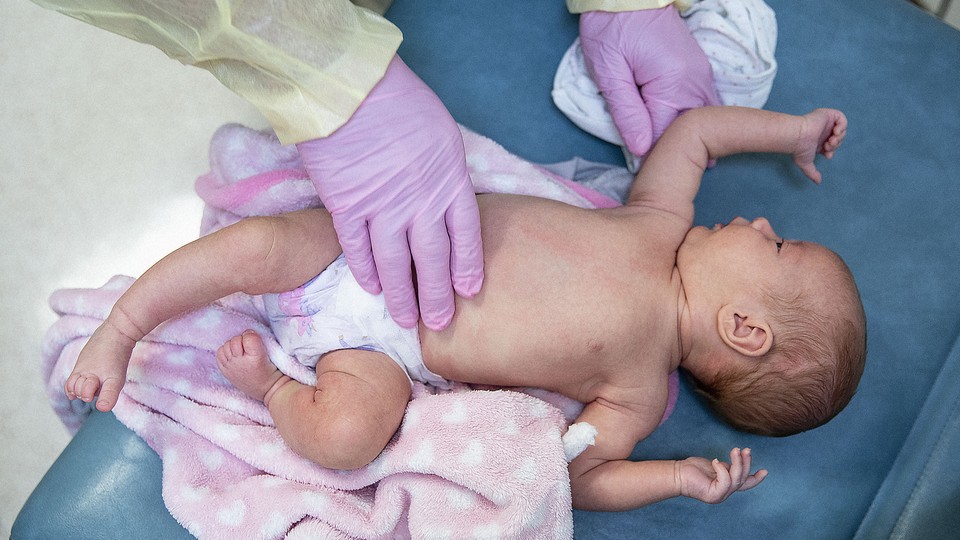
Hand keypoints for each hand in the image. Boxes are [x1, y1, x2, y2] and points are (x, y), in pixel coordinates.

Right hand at [297, 56, 482, 330]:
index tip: (469, 291)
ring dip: (401, 295)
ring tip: (405, 321)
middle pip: (433, 258)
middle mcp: (420, 202)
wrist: (350, 90)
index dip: (467, 266)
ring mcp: (383, 208)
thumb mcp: (442, 133)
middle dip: (438, 295)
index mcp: (449, 180)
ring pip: (395, 263)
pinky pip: (358, 248)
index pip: (465, 235)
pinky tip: (371, 289)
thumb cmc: (399, 100)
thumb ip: (444, 170)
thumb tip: (443, 195)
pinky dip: (365, 270)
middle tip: (440, 324)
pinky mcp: (347, 207)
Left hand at [579, 6, 720, 156]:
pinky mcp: (699, 70)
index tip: (638, 170)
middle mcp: (696, 80)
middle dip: (671, 149)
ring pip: (698, 120)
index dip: (651, 154)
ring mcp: (701, 74)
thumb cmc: (612, 27)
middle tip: (655, 170)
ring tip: (671, 158)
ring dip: (683, 137)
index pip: (665, 135)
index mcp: (673, 82)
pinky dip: (690, 121)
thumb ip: (626, 112)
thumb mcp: (609, 71)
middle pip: (686, 130)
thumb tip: (642, 149)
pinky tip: (681, 135)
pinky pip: (701, 104)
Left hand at [676, 448, 766, 503]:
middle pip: (743, 479)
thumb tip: (739, 460)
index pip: (745, 484)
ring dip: (738, 463)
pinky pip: (725, 481)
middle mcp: (725, 493)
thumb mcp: (715, 465)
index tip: (765, 471)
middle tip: (746, 449)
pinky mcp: (714, 495)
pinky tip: (715, 461)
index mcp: (726, 486)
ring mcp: (720, 496)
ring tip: (735, 450)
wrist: (676, 473)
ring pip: (736, 479)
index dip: (756, 478)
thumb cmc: (693, 468)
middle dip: (746, 463)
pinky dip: (722, 469)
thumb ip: (727, 467)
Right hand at [794, 108, 847, 183]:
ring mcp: (825, 122)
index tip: (828, 155)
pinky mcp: (827, 114)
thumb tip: (818, 182)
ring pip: (841, 129)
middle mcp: (822, 131)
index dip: (832, 151)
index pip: (832, 145)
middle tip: (828, 146)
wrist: (799, 137)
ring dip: (839, 137)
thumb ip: (812, 173)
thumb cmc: (799, 148)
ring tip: (831, 140)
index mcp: (818, 141)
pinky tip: (835, 131)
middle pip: (838, 138)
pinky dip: (842, 125)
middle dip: (836, 144)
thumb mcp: (805, 163)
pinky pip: (842, 118)